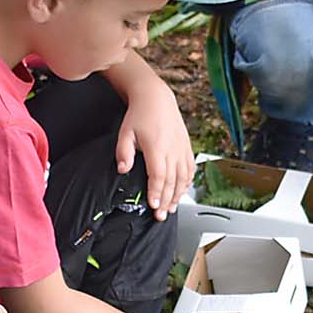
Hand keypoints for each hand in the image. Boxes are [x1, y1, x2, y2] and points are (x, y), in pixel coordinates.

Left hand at [118, 79, 194, 219]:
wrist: (156, 98)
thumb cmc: (140, 115)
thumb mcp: (125, 133)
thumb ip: (123, 153)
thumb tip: (123, 170)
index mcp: (157, 147)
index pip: (158, 176)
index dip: (156, 193)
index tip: (154, 205)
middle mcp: (172, 150)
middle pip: (172, 181)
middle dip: (166, 200)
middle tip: (161, 214)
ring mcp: (181, 149)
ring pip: (183, 177)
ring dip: (178, 195)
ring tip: (171, 208)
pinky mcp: (186, 147)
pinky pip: (190, 169)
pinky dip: (187, 182)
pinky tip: (182, 191)